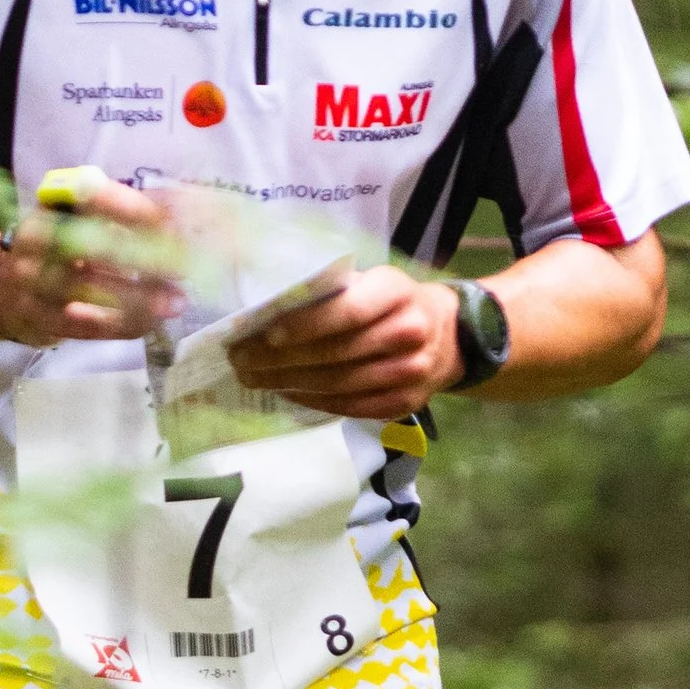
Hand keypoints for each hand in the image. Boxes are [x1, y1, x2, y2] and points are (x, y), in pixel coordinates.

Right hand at [0, 179, 183, 346]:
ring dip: (140, 298)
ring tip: (175, 302)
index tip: (172, 225)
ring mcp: (33, 282)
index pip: (94, 197)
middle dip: (144, 255)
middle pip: (94, 244)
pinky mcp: (38, 318)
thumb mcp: (74, 222)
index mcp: (51, 207)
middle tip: (183, 267)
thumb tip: (176, 230)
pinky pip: (86, 324)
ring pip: (92, 289)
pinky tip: (150, 323)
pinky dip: (122, 325)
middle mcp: (38, 239)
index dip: (136, 210)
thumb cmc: (53, 251)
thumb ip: (116, 220)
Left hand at [227, 265, 458, 419]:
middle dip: (280, 359)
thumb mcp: (370, 281)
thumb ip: (331, 291)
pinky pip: (349, 406)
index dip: (305, 324)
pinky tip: (286, 391)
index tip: (267, 333)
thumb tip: (268, 305)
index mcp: (396, 291)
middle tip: (241, 359)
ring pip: (338, 384)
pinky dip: (312, 401)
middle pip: (335, 353)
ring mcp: (411, 373)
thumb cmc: (391, 302)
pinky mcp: (404, 404)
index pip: (348, 311)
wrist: (448, 336)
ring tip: (254, 377)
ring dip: (288, 383)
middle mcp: (409, 332)